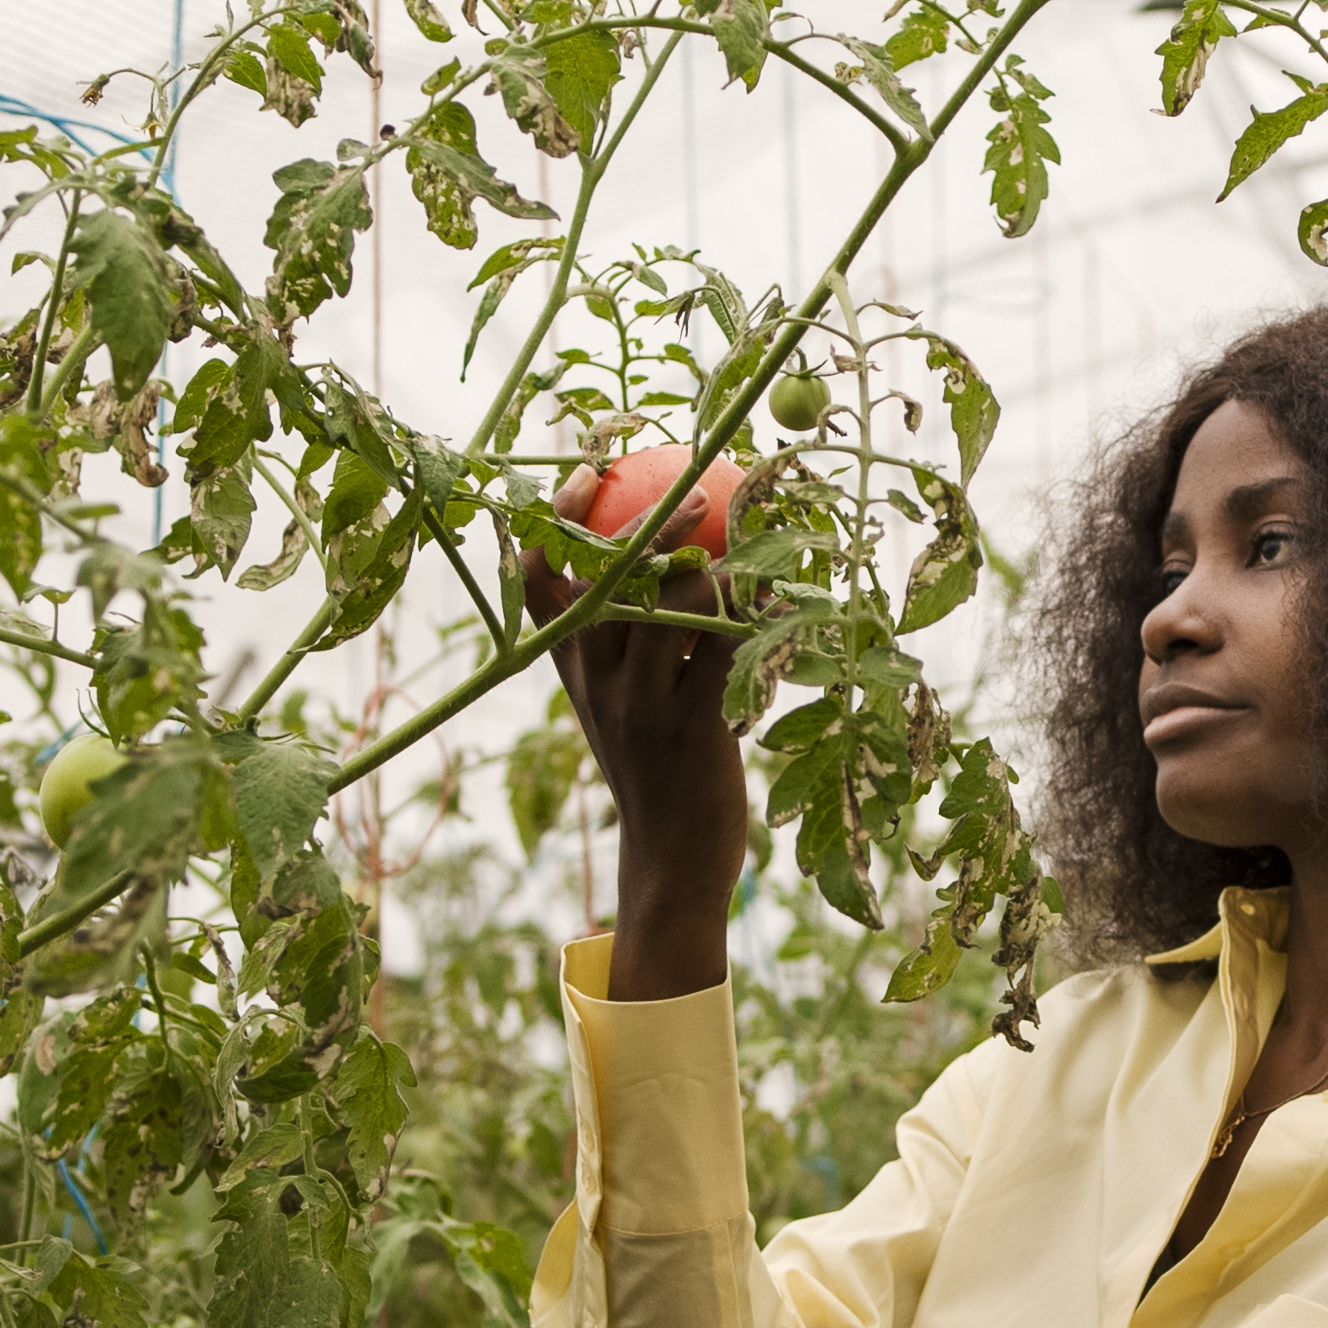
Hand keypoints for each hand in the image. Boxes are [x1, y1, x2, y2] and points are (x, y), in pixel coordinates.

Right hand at [524, 524, 744, 1002]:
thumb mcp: (619, 706)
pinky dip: (758, 618)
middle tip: (702, 491)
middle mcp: (595, 678)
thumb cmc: (656, 772)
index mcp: (570, 667)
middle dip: (651, 525)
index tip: (588, 467)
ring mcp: (639, 702)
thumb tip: (670, 564)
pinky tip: (788, 601)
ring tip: (763, 552)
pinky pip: (727, 650)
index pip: (540, 578)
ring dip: (720, 570)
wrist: (669, 860)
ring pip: (672, 607)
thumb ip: (628, 644)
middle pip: (609, 578)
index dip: (557, 518)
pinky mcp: (690, 726)